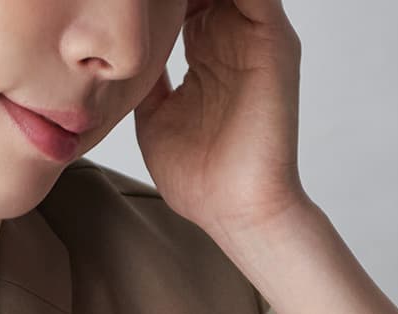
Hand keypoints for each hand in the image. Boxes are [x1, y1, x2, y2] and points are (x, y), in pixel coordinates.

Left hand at [133, 0, 309, 243]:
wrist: (236, 209)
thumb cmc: (199, 180)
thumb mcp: (154, 121)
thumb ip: (147, 83)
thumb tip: (125, 59)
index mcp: (207, 56)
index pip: (184, 4)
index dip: (159, 6)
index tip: (127, 7)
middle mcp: (233, 40)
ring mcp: (254, 38)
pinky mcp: (273, 41)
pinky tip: (182, 0)